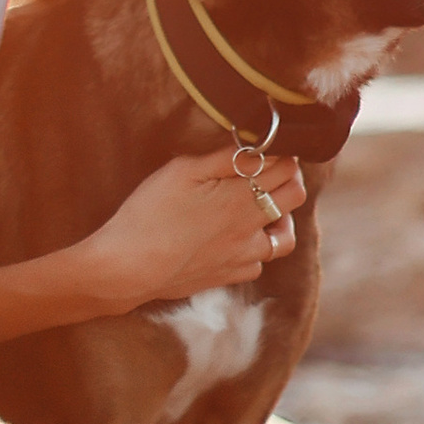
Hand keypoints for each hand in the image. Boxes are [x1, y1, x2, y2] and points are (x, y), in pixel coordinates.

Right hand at [78, 150, 308, 310]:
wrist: (128, 268)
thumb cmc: (150, 213)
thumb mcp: (182, 171)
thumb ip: (223, 158)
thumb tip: (254, 148)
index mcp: (242, 195)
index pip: (287, 169)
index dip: (284, 153)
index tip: (271, 148)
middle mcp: (251, 226)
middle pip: (295, 197)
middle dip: (289, 178)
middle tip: (271, 171)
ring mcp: (243, 255)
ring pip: (285, 237)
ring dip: (281, 218)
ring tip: (263, 207)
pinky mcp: (229, 276)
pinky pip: (258, 263)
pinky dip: (256, 249)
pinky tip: (238, 239)